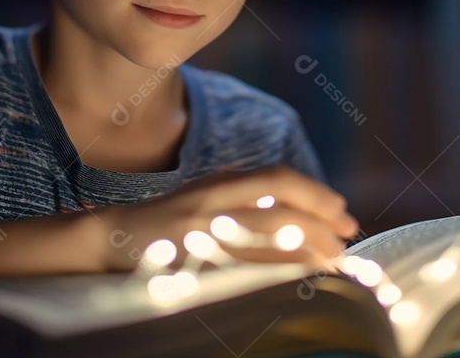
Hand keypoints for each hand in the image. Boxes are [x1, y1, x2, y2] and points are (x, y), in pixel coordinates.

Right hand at [98, 166, 357, 270]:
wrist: (113, 237)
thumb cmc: (169, 217)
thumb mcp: (205, 192)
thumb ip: (243, 190)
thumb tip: (294, 201)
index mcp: (217, 183)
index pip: (276, 178)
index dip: (314, 192)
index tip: (340, 209)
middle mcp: (212, 205)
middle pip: (280, 209)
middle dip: (321, 223)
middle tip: (346, 237)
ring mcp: (202, 237)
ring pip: (268, 242)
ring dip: (308, 251)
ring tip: (333, 260)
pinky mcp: (194, 266)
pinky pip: (246, 272)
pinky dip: (278, 274)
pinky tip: (298, 279)